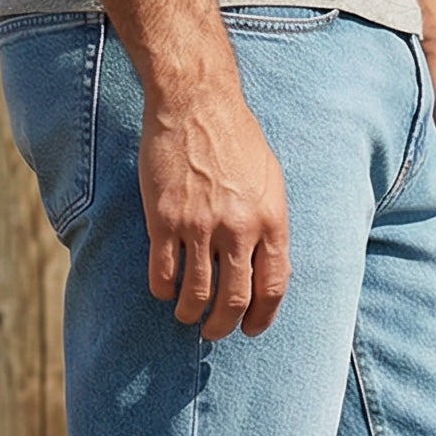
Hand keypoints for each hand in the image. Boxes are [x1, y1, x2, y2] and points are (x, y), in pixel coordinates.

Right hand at [139, 82, 291, 337]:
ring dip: (191, 313)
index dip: (261, 317)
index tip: (250, 328)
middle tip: (215, 331)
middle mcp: (238, 228)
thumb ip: (272, 226)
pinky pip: (163, 272)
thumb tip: (271, 269)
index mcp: (270, 220)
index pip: (272, 287)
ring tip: (187, 315)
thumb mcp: (271, 182)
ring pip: (196, 293)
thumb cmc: (238, 140)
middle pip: (234, 299)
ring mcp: (199, 225)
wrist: (197, 104)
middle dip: (224, 325)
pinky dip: (164, 290)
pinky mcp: (164, 219)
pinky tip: (165, 290)